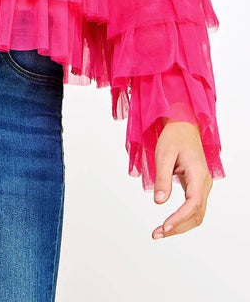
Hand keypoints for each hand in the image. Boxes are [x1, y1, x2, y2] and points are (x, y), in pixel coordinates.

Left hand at [151, 119, 212, 239]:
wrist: (183, 126)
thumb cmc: (173, 138)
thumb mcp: (163, 155)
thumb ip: (162, 178)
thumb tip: (159, 202)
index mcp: (198, 174)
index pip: (193, 204)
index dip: (179, 218)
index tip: (164, 227)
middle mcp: (204, 183)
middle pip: (196, 214)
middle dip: (178, 227)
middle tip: (157, 234)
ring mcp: (202, 186)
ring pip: (196, 214)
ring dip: (180, 225)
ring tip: (160, 232)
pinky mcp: (196, 187)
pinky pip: (193, 208)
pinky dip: (182, 218)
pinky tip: (168, 223)